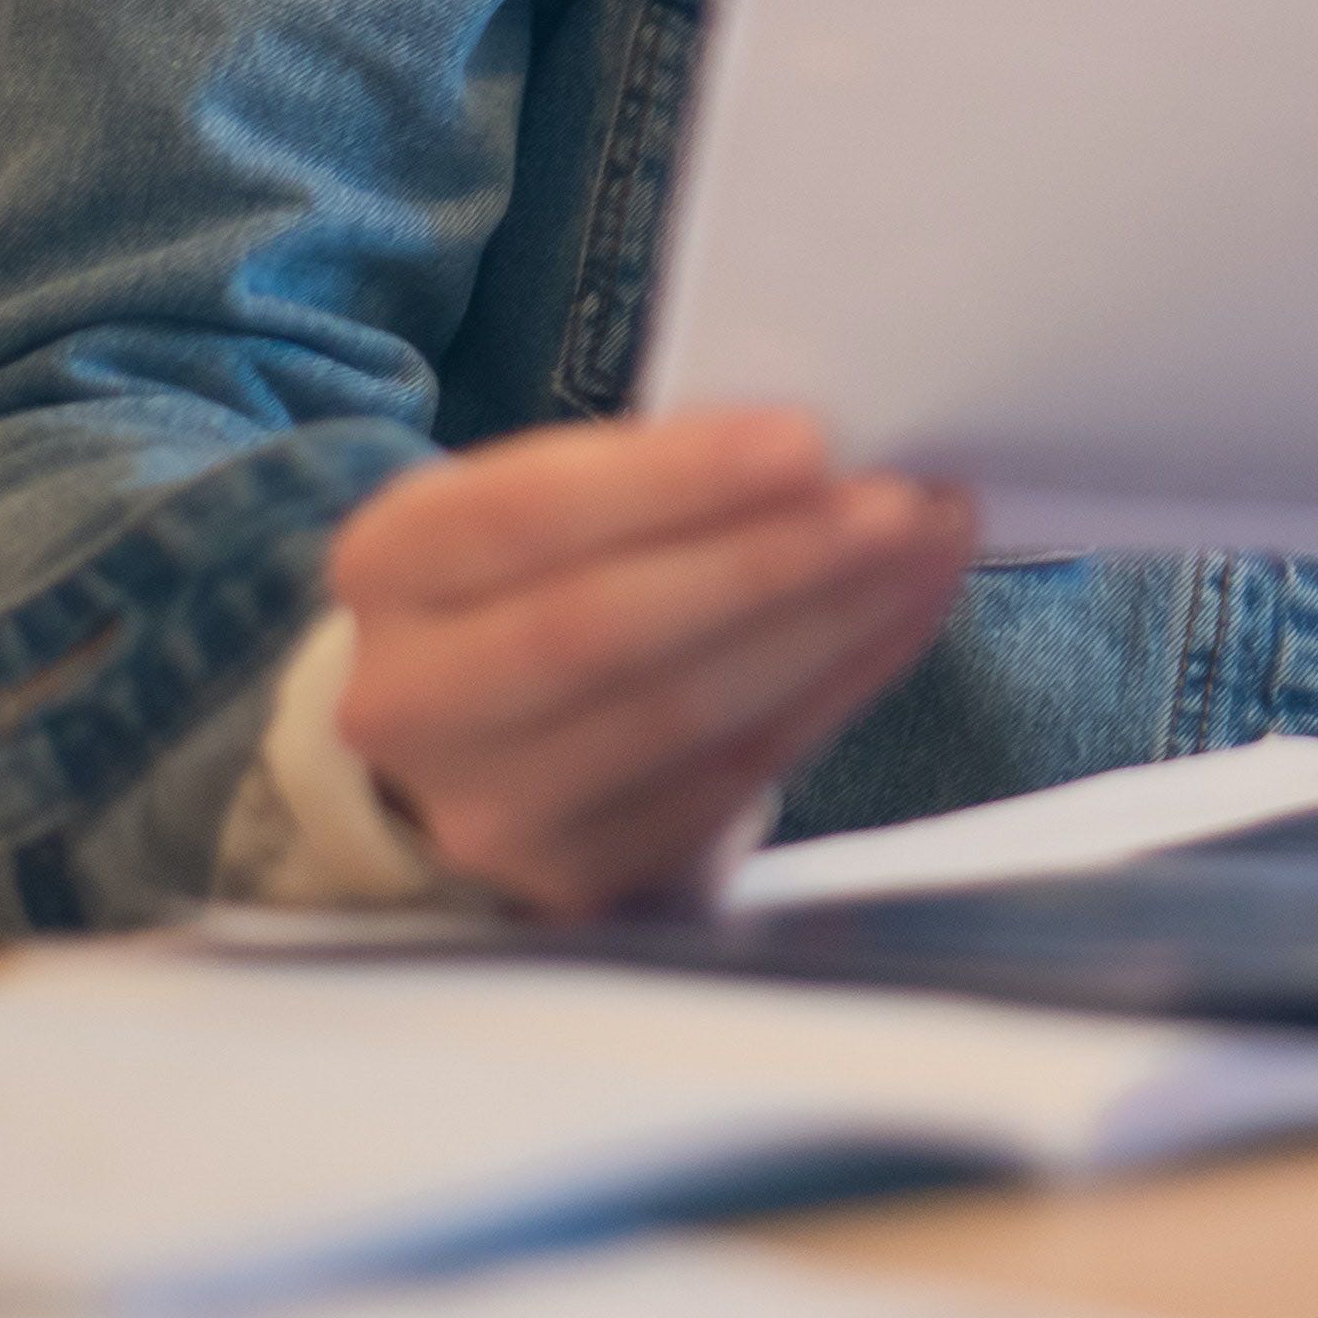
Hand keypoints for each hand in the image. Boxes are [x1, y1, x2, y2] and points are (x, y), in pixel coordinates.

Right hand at [325, 406, 972, 917]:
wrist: (475, 734)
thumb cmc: (537, 578)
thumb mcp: (541, 505)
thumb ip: (648, 480)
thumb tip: (827, 453)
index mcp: (389, 565)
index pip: (529, 514)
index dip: (675, 481)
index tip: (808, 441)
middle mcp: (409, 700)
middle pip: (606, 628)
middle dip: (774, 560)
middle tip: (902, 503)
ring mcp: (489, 808)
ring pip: (682, 716)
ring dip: (830, 625)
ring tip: (927, 549)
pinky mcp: (577, 877)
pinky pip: (732, 778)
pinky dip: (835, 688)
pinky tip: (899, 619)